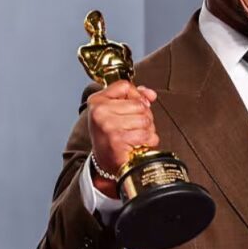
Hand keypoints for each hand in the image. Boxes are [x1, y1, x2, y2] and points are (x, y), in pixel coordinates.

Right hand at [87, 80, 158, 196]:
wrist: (105, 163)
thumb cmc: (111, 136)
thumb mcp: (116, 112)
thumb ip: (133, 97)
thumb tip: (150, 94)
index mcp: (97, 100)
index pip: (125, 86)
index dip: (137, 95)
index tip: (137, 107)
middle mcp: (100, 111)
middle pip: (139, 104)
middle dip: (144, 116)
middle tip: (134, 127)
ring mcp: (108, 125)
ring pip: (145, 119)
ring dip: (147, 130)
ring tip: (136, 136)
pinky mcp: (118, 139)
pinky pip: (146, 134)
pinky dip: (148, 141)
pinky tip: (138, 144)